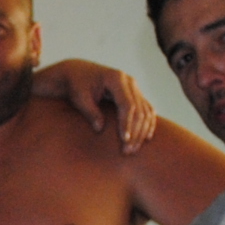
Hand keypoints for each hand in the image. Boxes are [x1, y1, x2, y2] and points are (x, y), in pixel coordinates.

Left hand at [42, 60, 158, 151]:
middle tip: (128, 151)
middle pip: (139, 110)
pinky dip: (148, 123)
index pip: (127, 104)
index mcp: (116, 78)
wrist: (78, 73)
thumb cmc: (76, 86)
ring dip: (142, 131)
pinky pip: (147, 109)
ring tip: (133, 149)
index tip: (124, 140)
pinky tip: (146, 138)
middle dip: (135, 132)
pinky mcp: (135, 93)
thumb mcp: (80, 98)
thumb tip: (100, 128)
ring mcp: (134, 86)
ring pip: (145, 111)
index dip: (127, 123)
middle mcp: (129, 81)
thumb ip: (90, 112)